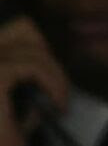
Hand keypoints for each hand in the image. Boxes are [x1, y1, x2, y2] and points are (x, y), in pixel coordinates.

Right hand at [0, 17, 67, 145]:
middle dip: (47, 57)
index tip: (49, 81)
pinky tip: (59, 106)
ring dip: (56, 75)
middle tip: (57, 90)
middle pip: (19, 29)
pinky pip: (33, 65)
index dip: (35, 48)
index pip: (9, 33)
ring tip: (60, 103)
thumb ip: (18, 91)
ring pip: (31, 48)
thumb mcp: (10, 116)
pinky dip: (54, 82)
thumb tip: (40, 79)